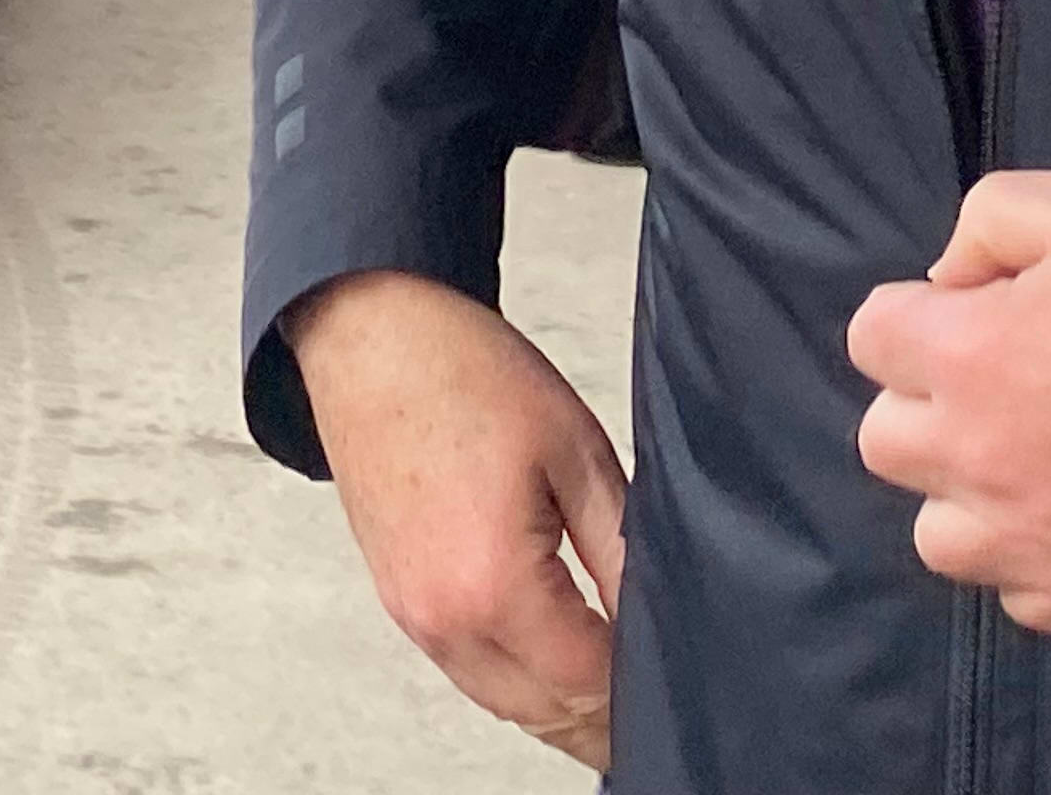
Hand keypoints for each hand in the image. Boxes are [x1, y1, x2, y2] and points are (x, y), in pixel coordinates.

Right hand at [290, 271, 625, 769]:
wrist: (369, 335)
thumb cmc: (462, 373)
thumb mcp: (576, 450)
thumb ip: (621, 547)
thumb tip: (655, 613)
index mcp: (493, 586)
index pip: (590, 684)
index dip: (642, 683)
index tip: (680, 670)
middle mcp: (445, 620)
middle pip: (548, 716)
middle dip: (608, 715)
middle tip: (659, 696)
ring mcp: (415, 618)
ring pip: (508, 706)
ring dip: (563, 706)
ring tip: (617, 690)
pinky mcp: (400, 602)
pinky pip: (470, 674)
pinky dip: (518, 681)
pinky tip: (554, 659)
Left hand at [848, 171, 1050, 637]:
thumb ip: (986, 223)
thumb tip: (947, 279)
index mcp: (962, 355)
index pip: (871, 336)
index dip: (917, 315)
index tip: (973, 311)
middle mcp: (972, 456)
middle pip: (885, 439)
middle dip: (926, 404)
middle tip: (999, 382)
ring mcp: (1022, 539)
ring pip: (937, 533)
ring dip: (966, 495)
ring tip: (1029, 461)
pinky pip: (1017, 595)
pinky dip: (1033, 562)